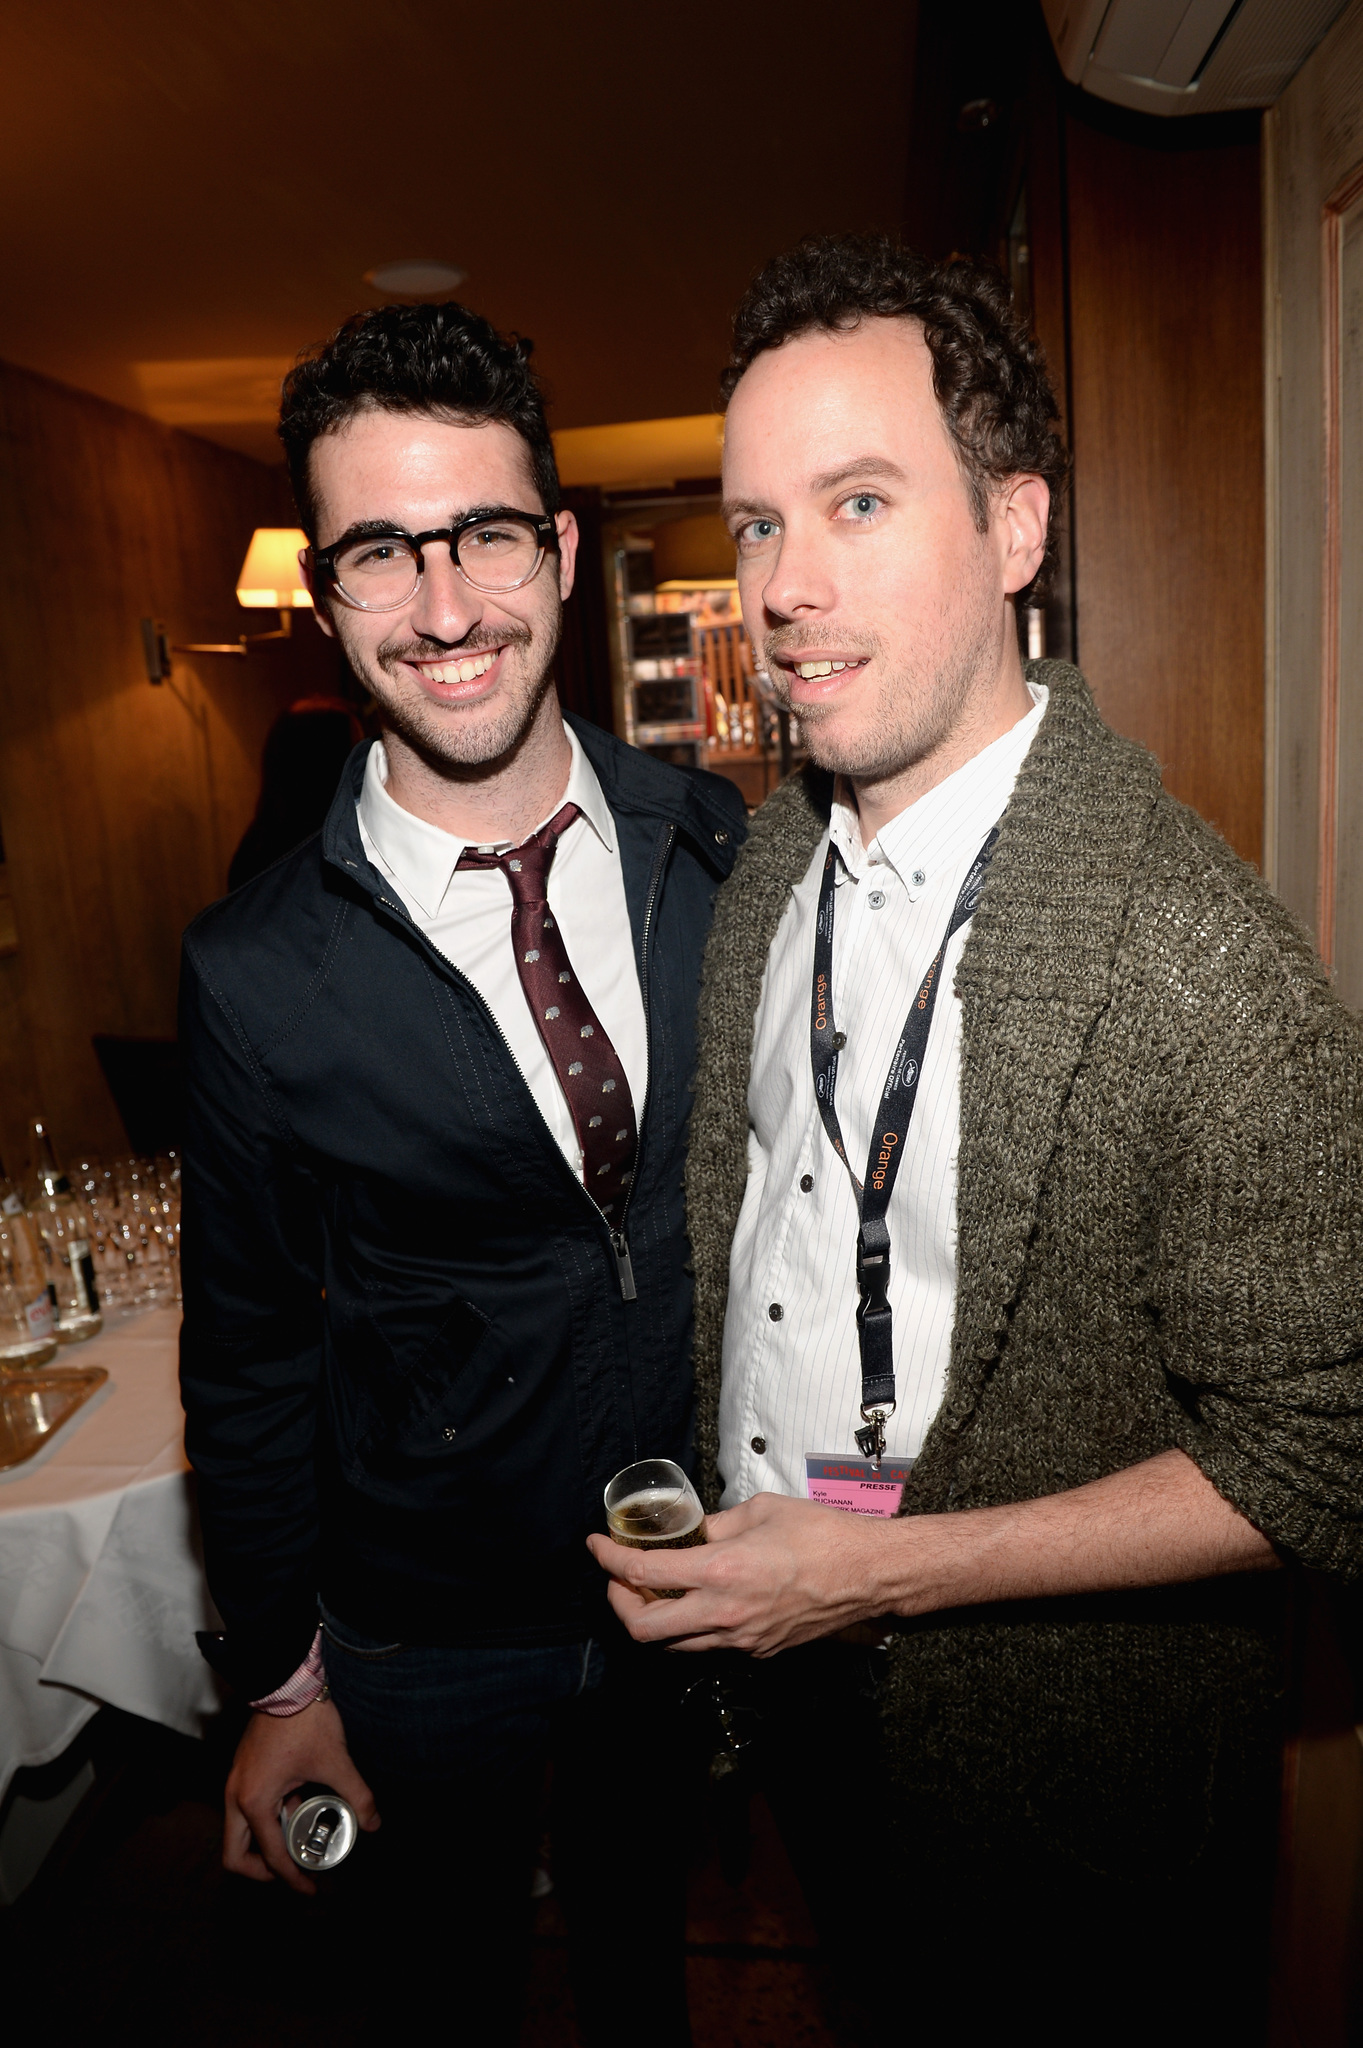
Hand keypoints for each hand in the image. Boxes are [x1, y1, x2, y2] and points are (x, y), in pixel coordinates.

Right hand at [223, 1697, 380, 1895]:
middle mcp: (236, 1796)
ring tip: (301, 1842)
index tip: (309, 1889)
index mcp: (254, 1802)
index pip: (271, 1857)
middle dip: (262, 1872)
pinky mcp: (244, 1771)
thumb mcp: (335, 1762)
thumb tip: (373, 1823)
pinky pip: (247, 1810)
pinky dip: (268, 1820)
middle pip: (235, 1855)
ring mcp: (236, 1783)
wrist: (287, 1681)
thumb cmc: (305, 1721)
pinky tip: (298, 1809)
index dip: (291, 1879)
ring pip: (239, 1832)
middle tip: (292, 1873)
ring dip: (265, 1844)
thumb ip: (357, 1796)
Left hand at [586, 1492, 892, 1655]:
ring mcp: (740, 1639)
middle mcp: (724, 1614)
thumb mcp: (760, 1511)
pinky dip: (686, 1628)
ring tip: (652, 1591)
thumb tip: (691, 1532)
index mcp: (721, 1571)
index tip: (597, 1545)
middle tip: (618, 1578)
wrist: (868, 1575)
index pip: (643, 1573)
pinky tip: (693, 1602)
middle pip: (643, 1630)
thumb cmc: (822, 1535)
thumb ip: (716, 1525)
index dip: (609, 1559)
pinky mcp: (757, 1651)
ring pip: (672, 1646)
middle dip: (618, 1603)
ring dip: (651, 1620)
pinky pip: (706, 1646)